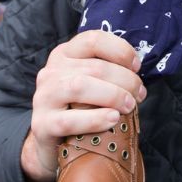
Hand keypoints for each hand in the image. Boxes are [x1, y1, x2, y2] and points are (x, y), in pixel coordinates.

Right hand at [21, 31, 145, 181]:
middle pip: (94, 67)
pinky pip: (70, 120)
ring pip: (80, 86)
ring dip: (113, 95)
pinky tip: (113, 119)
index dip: (121, 51)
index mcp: (65, 54)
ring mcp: (44, 97)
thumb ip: (107, 70)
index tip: (136, 67)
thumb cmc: (78, 108)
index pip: (94, 40)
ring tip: (129, 106)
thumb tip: (136, 71)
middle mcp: (51, 71)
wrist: (51, 142)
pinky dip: (96, 119)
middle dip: (125, 79)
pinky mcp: (41, 124)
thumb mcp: (90, 82)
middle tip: (140, 94)